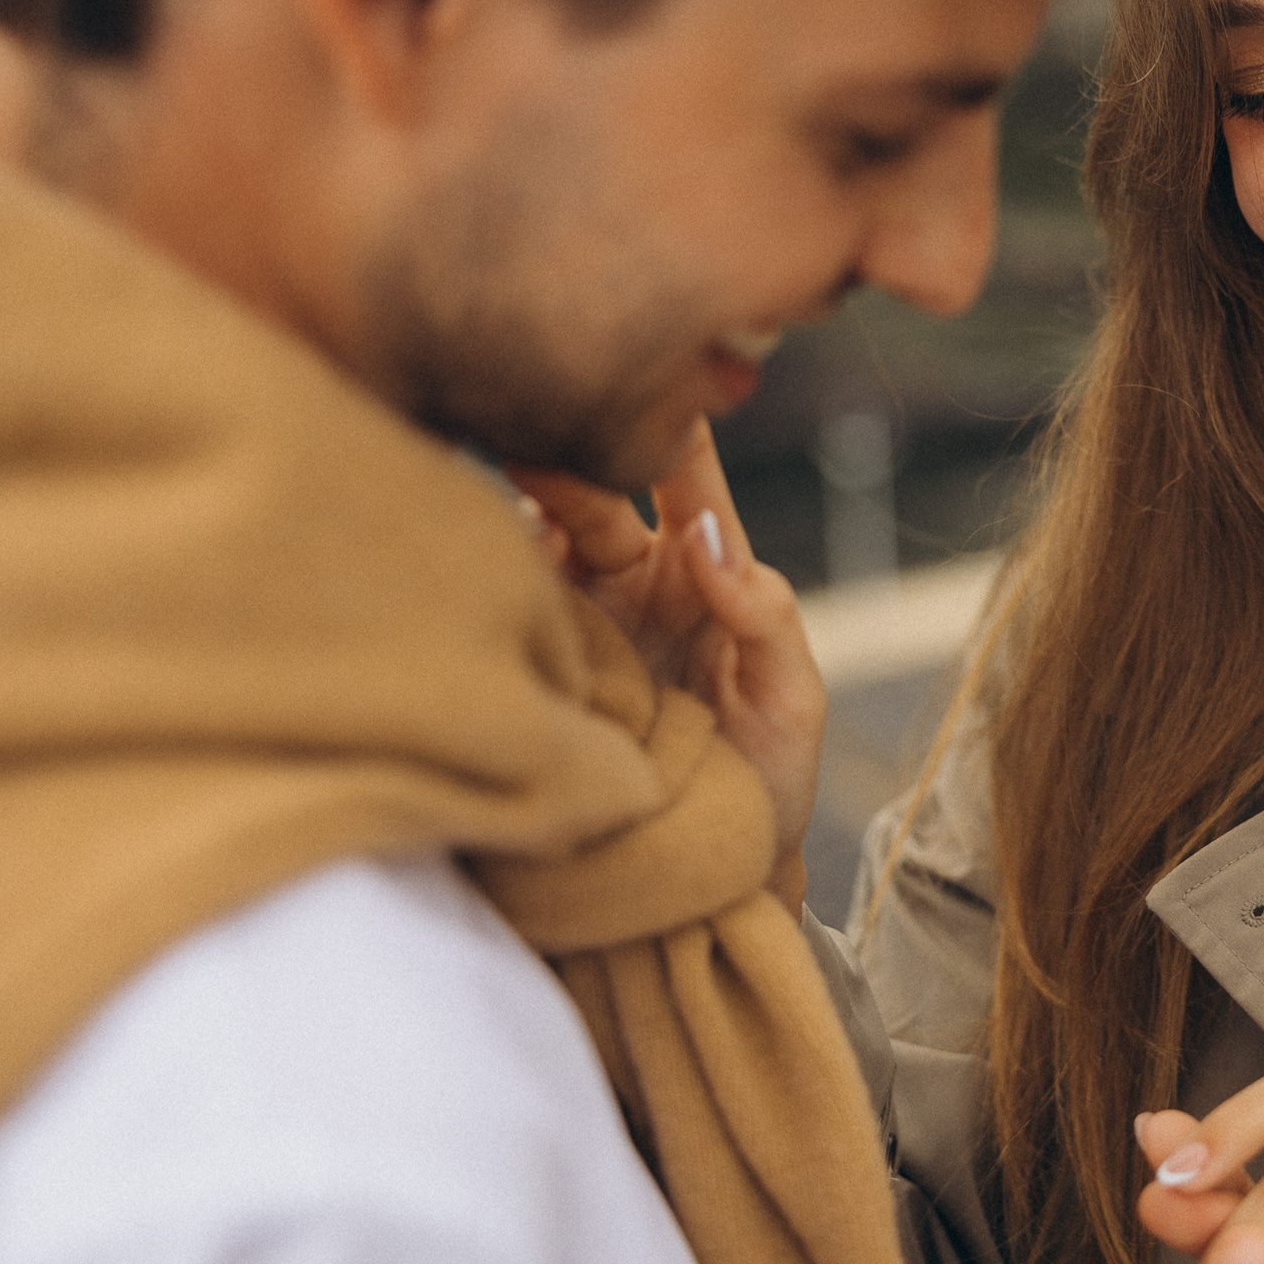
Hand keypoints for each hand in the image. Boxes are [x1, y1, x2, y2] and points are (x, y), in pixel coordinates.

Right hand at [511, 421, 825, 868]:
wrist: (721, 873)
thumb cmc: (771, 780)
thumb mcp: (793, 699)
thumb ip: (767, 617)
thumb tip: (706, 542)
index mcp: (706, 572)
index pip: (685, 478)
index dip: (666, 430)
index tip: (639, 390)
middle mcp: (635, 581)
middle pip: (593, 499)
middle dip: (567, 465)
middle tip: (532, 443)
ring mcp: (582, 621)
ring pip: (538, 541)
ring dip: (517, 511)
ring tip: (489, 484)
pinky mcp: (540, 666)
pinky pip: (510, 609)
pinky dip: (490, 581)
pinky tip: (469, 563)